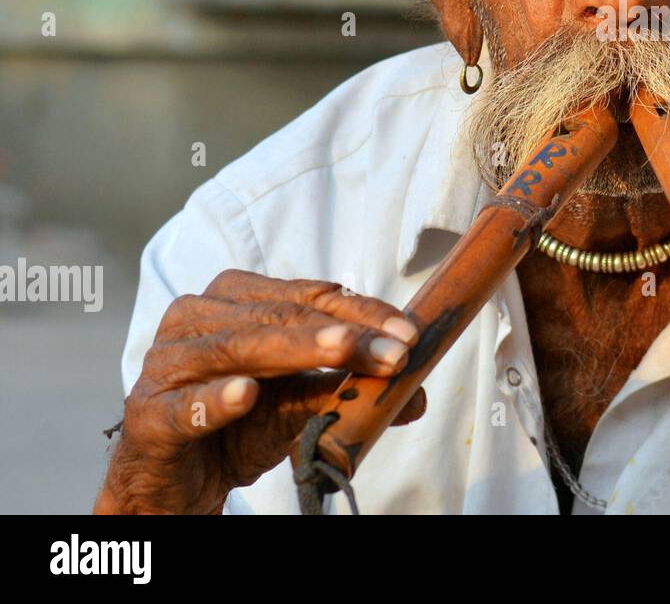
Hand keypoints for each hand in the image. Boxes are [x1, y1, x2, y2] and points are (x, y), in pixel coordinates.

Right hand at [94, 270, 426, 514]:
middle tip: (394, 352)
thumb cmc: (238, 424)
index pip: (309, 296)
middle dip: (344, 333)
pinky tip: (245, 394)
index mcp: (236, 299)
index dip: (362, 312)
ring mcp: (167, 363)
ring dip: (296, 351)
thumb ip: (348, 390)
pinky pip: (184, 404)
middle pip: (279, 317)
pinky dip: (216, 399)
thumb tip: (416, 394)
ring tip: (343, 351)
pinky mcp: (149, 414)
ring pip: (238, 348)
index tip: (409, 335)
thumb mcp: (299, 404)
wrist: (173, 479)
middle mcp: (198, 317)